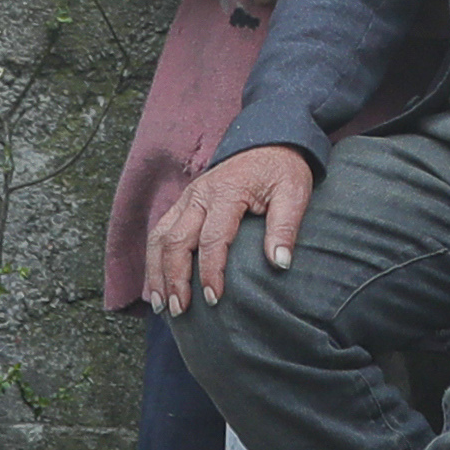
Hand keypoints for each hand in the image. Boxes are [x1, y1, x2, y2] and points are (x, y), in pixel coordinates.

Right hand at [147, 143, 315, 311]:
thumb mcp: (294, 192)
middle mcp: (199, 195)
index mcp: (226, 192)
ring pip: (160, 237)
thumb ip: (286, 226)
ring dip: (157, 272)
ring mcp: (187, 198)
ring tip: (160, 305)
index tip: (214, 299)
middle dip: (174, 278)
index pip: (212, 238)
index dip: (211, 271)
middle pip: (176, 240)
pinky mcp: (183, 203)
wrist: (269, 140)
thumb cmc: (281, 169)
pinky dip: (155, 259)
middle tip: (178, 310)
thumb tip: (280, 263)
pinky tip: (157, 284)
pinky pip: (160, 232)